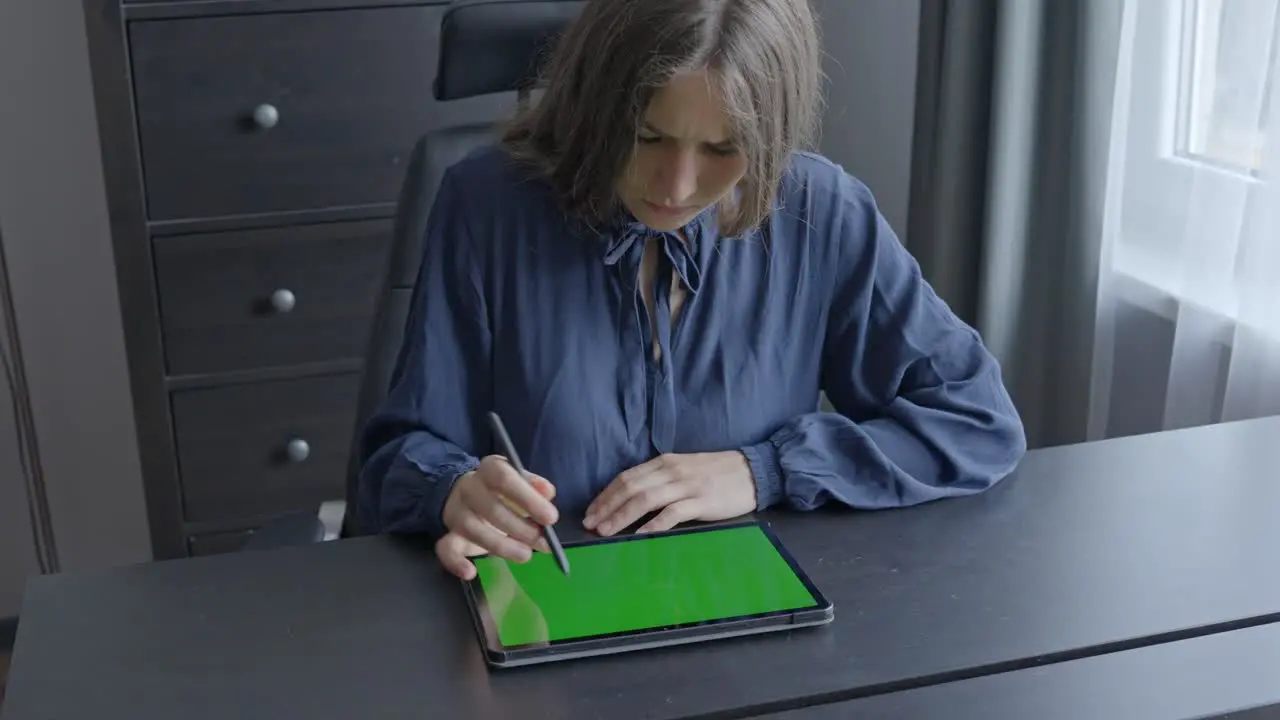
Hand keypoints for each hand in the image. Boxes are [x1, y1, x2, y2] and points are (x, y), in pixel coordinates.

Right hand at [438, 455, 557, 579]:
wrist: (470, 494)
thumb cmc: (505, 491)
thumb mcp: (522, 482)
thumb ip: (535, 486)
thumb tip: (547, 492)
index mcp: (490, 469)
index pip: (505, 479)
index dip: (529, 499)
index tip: (551, 518)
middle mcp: (469, 487)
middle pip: (491, 508)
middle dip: (520, 528)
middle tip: (542, 542)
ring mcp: (457, 511)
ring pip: (472, 529)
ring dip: (501, 546)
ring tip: (525, 555)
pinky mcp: (450, 534)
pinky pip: (445, 549)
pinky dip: (455, 563)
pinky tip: (470, 573)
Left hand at [583, 451, 755, 535]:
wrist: (752, 471)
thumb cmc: (716, 473)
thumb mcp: (684, 469)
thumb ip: (660, 480)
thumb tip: (631, 498)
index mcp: (664, 462)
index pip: (626, 477)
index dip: (606, 495)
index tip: (591, 512)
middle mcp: (671, 471)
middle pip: (630, 488)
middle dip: (607, 507)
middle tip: (591, 524)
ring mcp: (686, 486)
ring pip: (645, 499)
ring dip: (622, 516)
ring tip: (606, 531)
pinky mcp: (701, 501)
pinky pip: (672, 513)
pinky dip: (653, 525)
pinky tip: (640, 535)